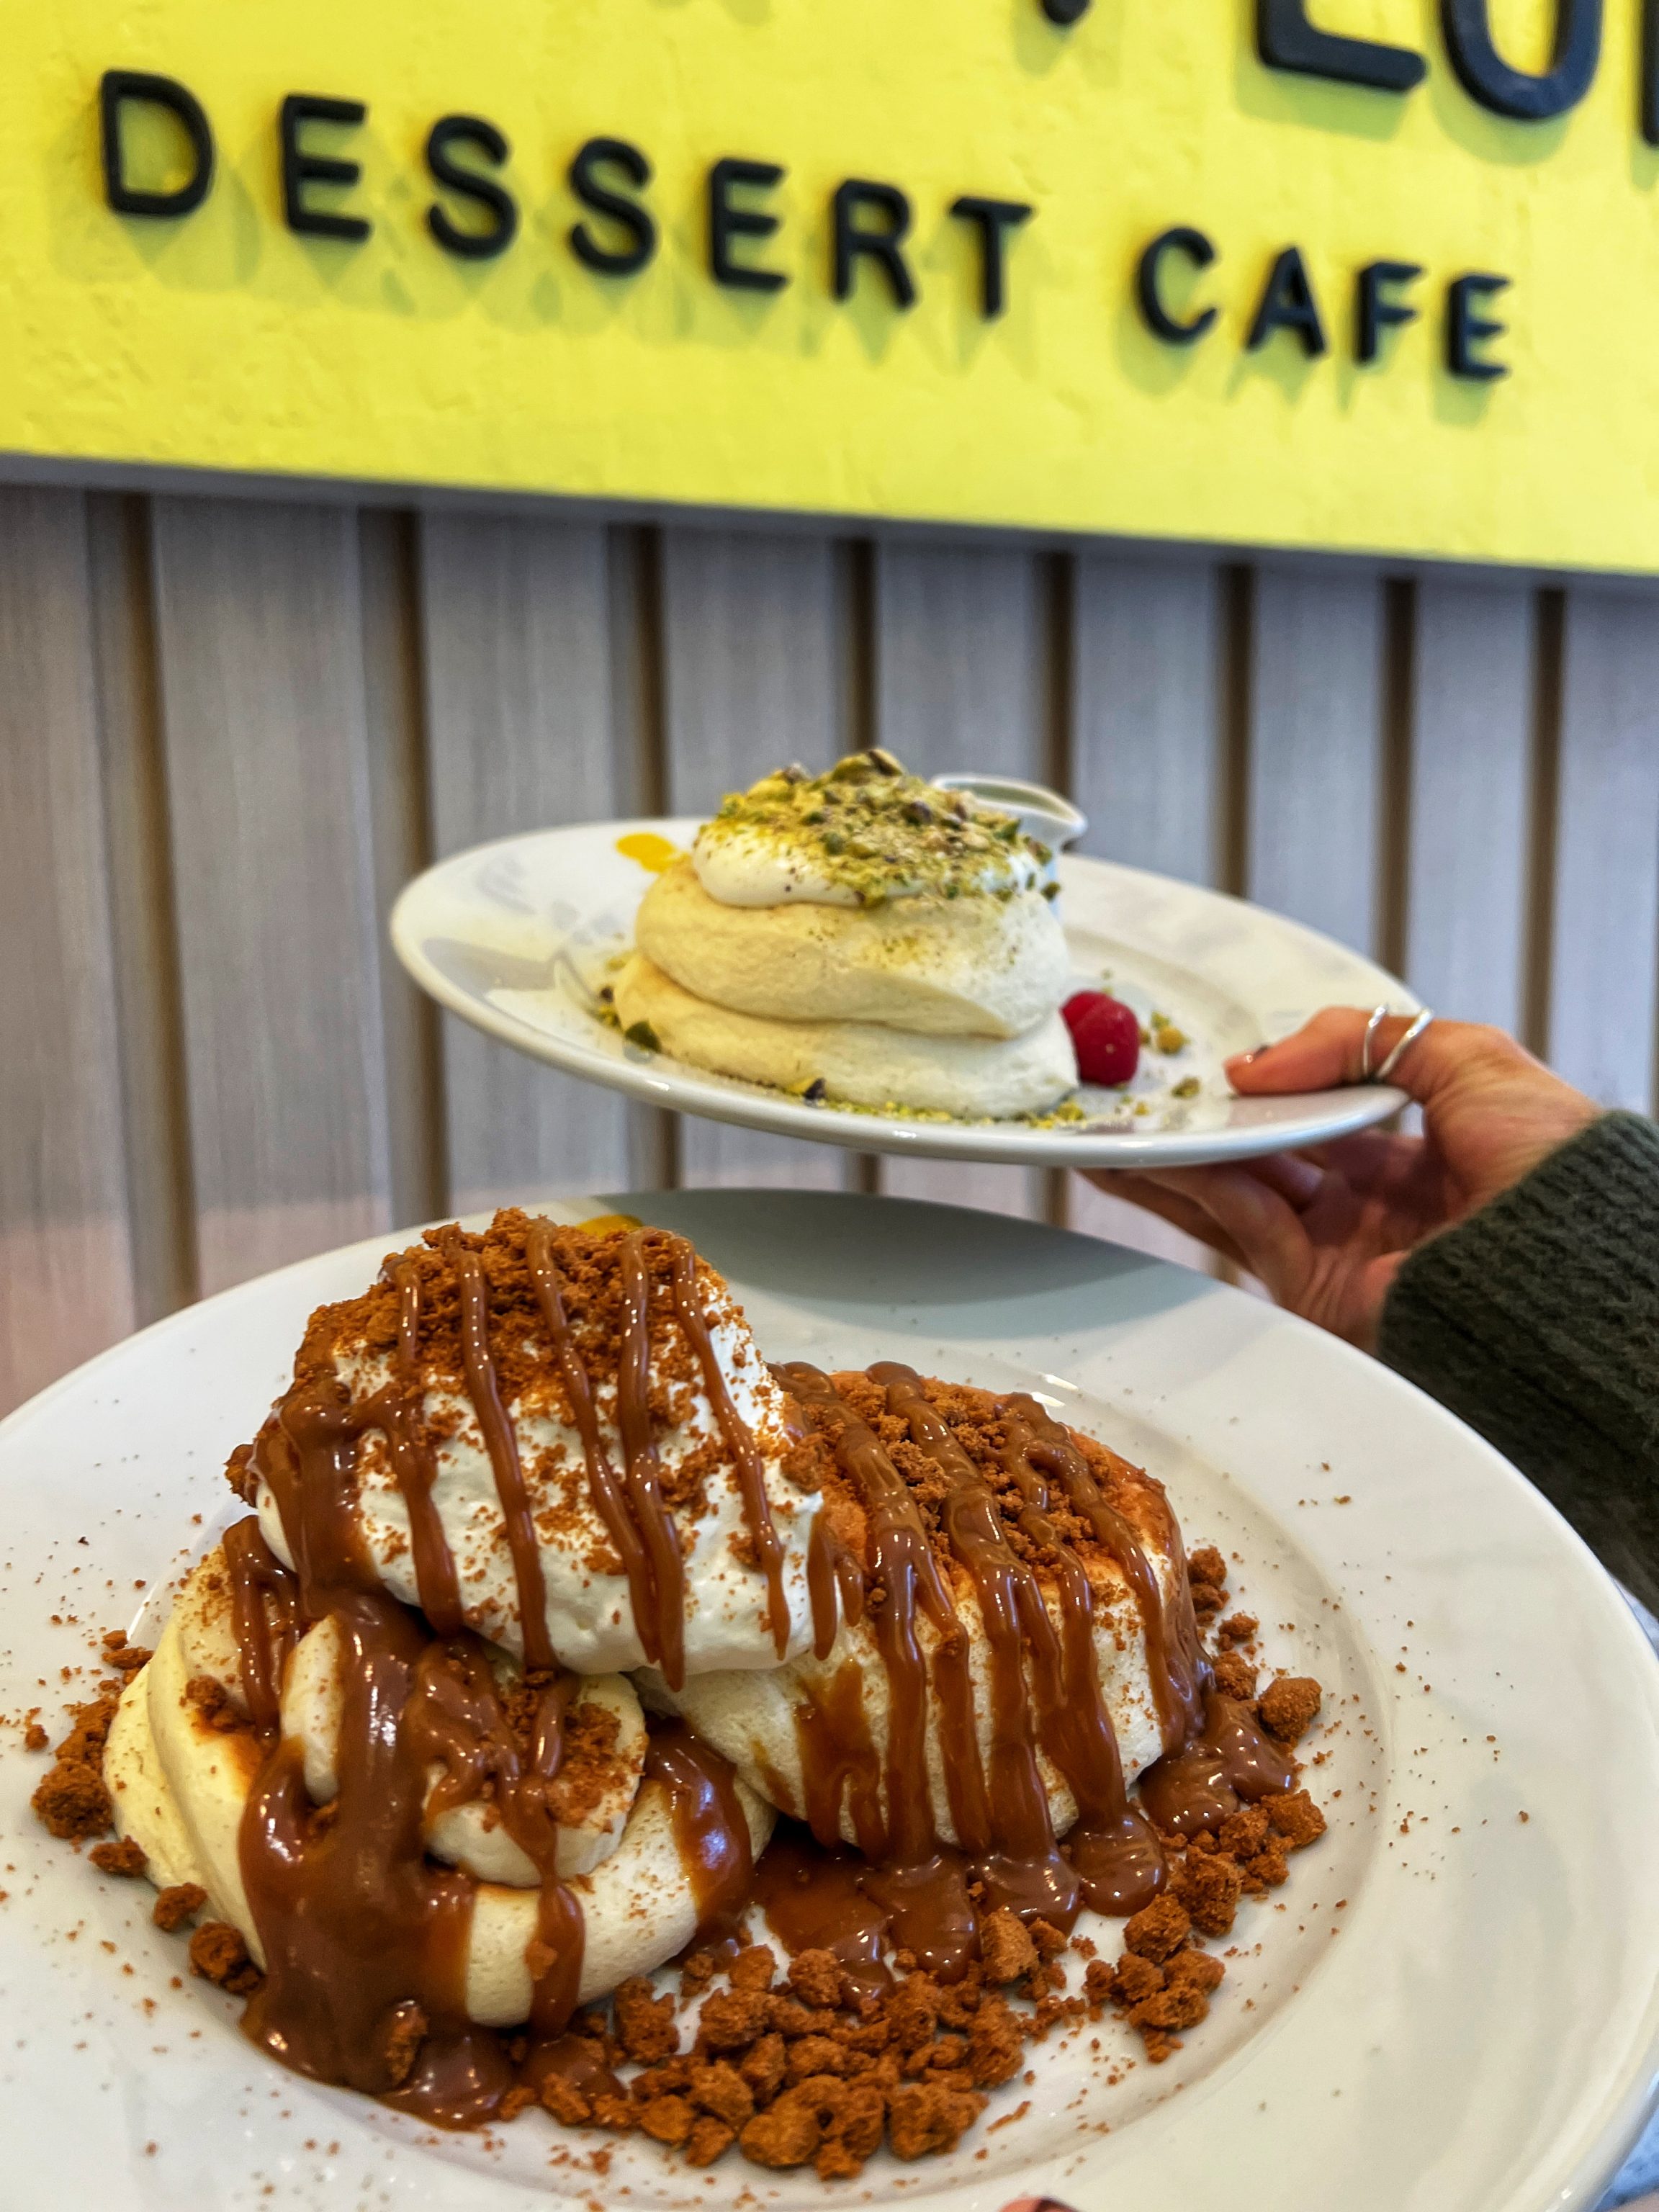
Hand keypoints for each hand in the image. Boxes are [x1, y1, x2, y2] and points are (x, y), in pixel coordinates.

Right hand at [1084, 1009, 1599, 1350]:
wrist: (1573, 1264)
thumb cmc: (1550, 1167)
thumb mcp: (1472, 1059)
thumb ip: (1367, 1040)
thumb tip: (1261, 1063)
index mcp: (1419, 1159)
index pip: (1323, 1121)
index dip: (1269, 1091)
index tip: (1219, 1068)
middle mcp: (1372, 1208)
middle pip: (1263, 1161)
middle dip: (1198, 1131)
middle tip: (1136, 1101)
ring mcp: (1339, 1251)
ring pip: (1234, 1194)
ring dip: (1168, 1161)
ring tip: (1107, 1130)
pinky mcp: (1316, 1289)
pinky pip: (1240, 1223)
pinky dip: (1193, 1184)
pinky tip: (1152, 1154)